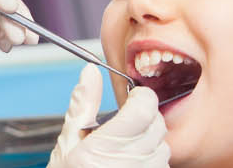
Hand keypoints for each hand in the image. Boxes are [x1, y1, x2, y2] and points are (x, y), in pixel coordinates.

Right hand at [48, 64, 170, 167]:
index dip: (141, 98)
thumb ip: (83, 105)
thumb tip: (90, 74)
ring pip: (163, 145)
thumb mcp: (69, 142)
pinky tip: (130, 166)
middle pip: (157, 123)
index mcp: (106, 145)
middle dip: (144, 120)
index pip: (145, 107)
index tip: (132, 100)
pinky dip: (150, 161)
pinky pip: (162, 165)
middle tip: (125, 127)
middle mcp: (130, 161)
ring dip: (149, 143)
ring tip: (125, 152)